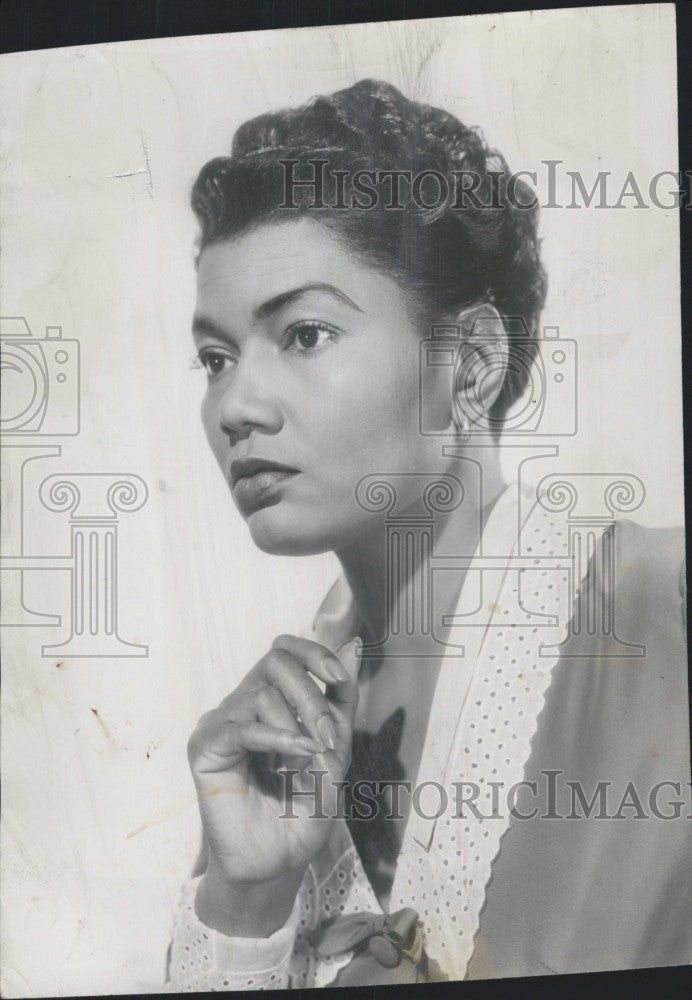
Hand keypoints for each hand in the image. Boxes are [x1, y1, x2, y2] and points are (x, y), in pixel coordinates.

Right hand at [187, 634, 360, 932]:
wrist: (276, 865)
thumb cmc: (304, 811)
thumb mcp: (335, 750)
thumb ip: (341, 700)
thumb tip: (353, 644)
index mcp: (271, 702)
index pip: (285, 650)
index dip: (314, 653)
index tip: (338, 678)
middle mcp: (242, 706)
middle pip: (275, 661)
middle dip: (311, 693)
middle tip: (328, 736)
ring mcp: (222, 725)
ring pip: (262, 692)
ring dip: (298, 724)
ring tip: (312, 759)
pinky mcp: (206, 750)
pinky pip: (241, 727)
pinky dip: (276, 738)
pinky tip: (297, 756)